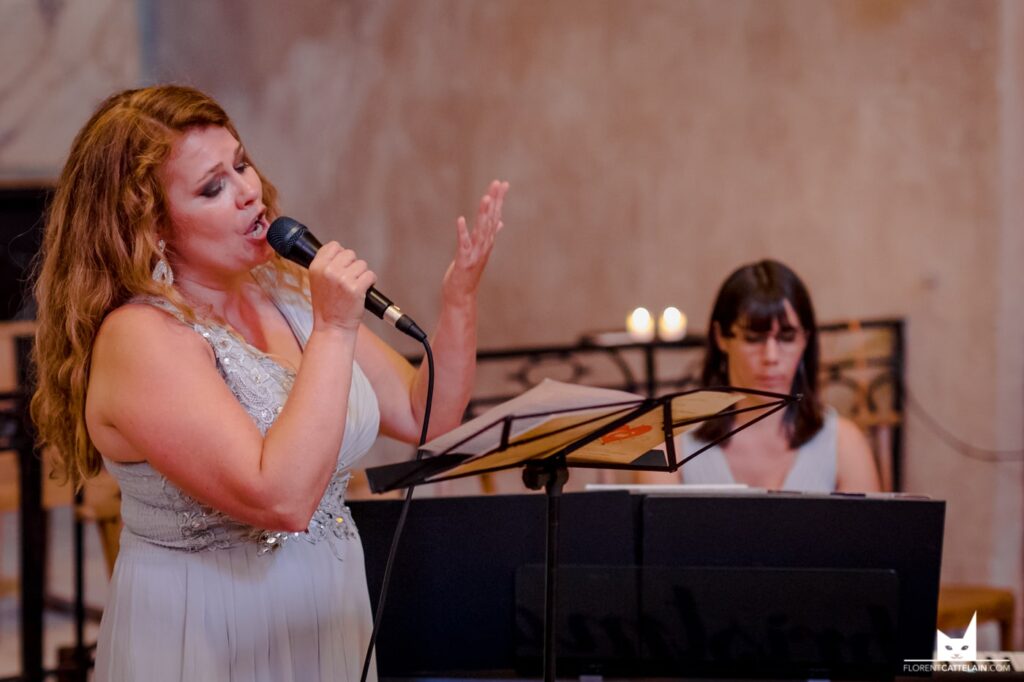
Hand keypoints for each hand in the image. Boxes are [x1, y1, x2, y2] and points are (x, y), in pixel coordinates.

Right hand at [308, 241, 376, 331]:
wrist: (332, 326)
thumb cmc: (327, 305)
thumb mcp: (316, 281)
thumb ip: (326, 264)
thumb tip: (340, 251)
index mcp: (317, 267)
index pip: (334, 246)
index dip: (341, 255)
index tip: (342, 266)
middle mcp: (328, 271)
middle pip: (350, 253)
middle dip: (352, 265)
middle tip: (348, 280)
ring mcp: (343, 279)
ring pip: (362, 264)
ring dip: (362, 275)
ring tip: (354, 287)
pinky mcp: (356, 289)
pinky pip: (370, 275)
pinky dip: (370, 282)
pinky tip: (363, 290)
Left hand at [441, 179, 508, 304]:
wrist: (461, 295)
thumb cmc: (468, 273)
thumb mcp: (479, 250)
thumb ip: (490, 234)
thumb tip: (500, 221)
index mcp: (487, 241)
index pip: (495, 216)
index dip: (499, 199)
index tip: (503, 183)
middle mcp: (484, 246)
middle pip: (490, 219)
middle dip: (494, 201)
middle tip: (497, 183)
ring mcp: (475, 254)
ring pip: (481, 230)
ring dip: (483, 214)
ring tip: (486, 198)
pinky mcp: (463, 261)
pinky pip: (463, 244)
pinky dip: (462, 232)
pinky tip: (461, 219)